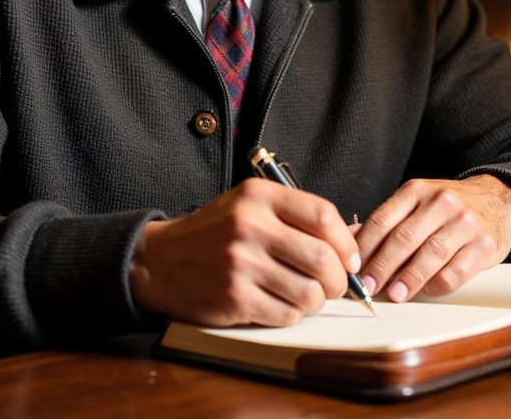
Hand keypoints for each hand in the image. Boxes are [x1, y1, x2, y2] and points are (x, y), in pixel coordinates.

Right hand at [129, 178, 360, 326]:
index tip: (349, 258)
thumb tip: (350, 242)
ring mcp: (241, 263)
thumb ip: (294, 216)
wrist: (161, 260)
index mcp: (258, 196)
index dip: (346, 242)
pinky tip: (279, 303)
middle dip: (339, 279)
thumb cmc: (214, 233)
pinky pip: (287, 315)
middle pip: (323, 258)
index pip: (323, 215)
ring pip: (309, 292)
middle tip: (335, 285)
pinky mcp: (235, 298)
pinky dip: (292, 314)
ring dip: (316, 301)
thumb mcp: (249, 206)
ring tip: (305, 295)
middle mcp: (250, 225)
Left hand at [355, 175, 510, 301]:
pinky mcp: (485, 244)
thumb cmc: (446, 208)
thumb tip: (350, 242)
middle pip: (404, 238)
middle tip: (368, 287)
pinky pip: (457, 270)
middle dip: (382, 266)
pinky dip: (438, 284)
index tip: (353, 269)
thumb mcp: (416, 203)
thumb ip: (386, 222)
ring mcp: (465, 222)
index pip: (383, 219)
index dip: (365, 247)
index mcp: (417, 190)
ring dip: (409, 278)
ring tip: (395, 295)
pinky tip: (426, 290)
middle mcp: (441, 202)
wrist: (496, 200)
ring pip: (430, 254)